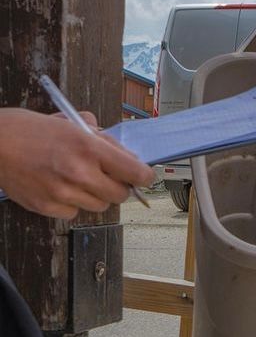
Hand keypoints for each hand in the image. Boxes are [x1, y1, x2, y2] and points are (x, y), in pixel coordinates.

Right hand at [0, 108, 155, 218]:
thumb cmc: (31, 130)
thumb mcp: (71, 123)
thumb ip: (102, 139)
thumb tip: (126, 156)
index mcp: (89, 147)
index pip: (135, 172)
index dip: (144, 176)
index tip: (144, 176)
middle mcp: (79, 172)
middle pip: (120, 195)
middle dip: (120, 187)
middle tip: (110, 178)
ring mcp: (62, 192)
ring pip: (99, 206)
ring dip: (96, 196)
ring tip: (80, 180)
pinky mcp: (47, 206)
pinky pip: (74, 213)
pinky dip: (72, 204)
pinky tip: (60, 187)